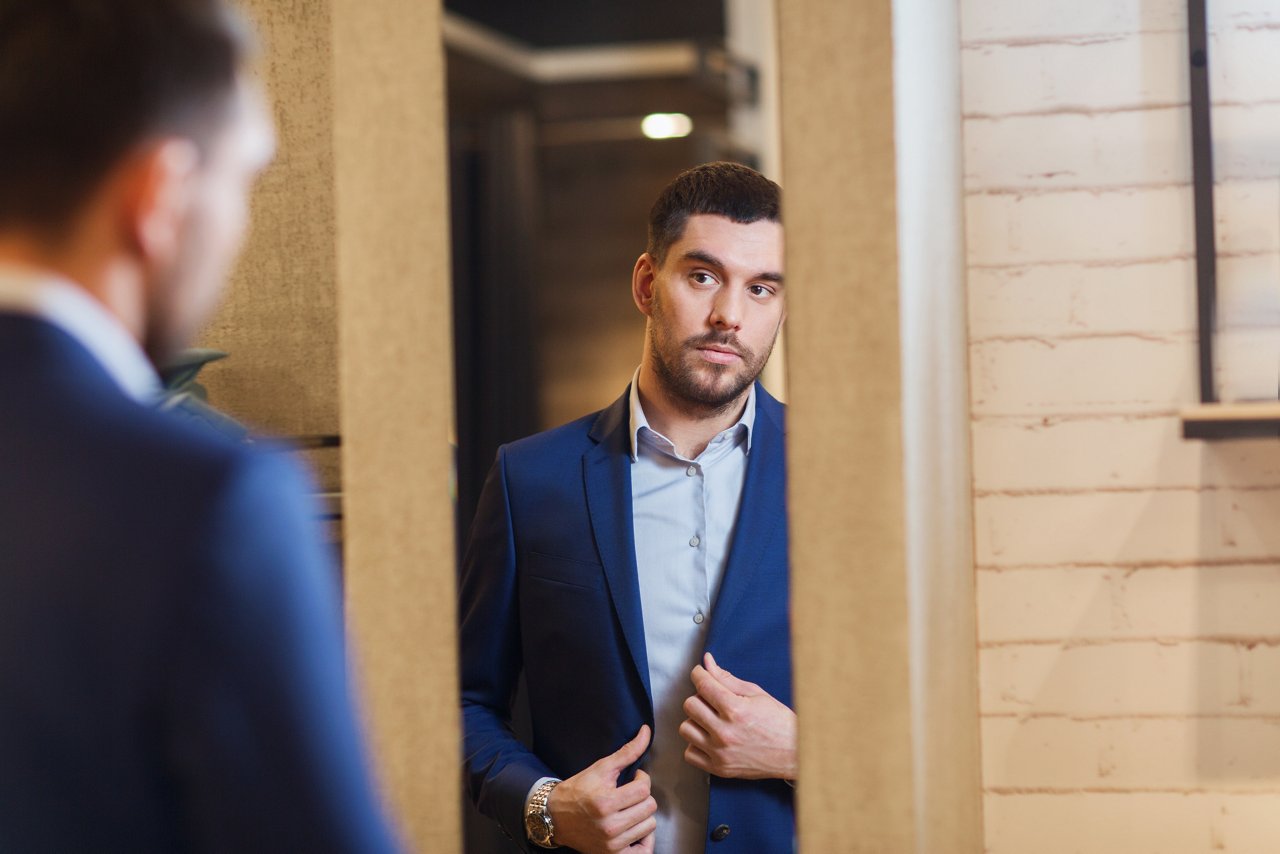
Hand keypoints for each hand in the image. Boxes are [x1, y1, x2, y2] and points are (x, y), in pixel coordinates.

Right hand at [546, 725, 657, 852]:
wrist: (554, 817)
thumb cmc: (577, 790)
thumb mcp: (601, 768)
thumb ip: (627, 752)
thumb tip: (646, 732)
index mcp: (605, 802)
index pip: (644, 788)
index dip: (641, 779)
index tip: (633, 779)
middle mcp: (609, 826)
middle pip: (649, 807)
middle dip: (642, 796)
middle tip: (629, 794)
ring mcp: (612, 844)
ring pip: (650, 826)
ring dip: (643, 815)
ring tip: (629, 809)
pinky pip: (644, 851)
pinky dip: (644, 840)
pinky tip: (634, 829)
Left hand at [680, 652, 796, 780]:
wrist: (794, 753)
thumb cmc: (778, 722)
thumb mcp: (756, 694)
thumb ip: (727, 678)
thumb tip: (707, 662)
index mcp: (735, 710)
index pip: (703, 684)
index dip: (698, 674)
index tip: (700, 673)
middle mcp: (724, 732)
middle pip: (690, 705)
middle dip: (699, 697)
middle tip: (712, 699)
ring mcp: (720, 752)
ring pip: (686, 729)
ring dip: (696, 720)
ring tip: (711, 720)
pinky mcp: (719, 769)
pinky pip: (690, 754)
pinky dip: (696, 744)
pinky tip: (709, 738)